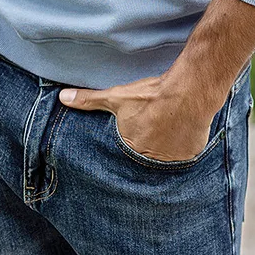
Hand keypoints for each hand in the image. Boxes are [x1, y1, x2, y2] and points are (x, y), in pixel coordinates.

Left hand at [58, 72, 226, 162]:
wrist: (188, 93)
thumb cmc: (150, 96)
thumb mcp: (116, 97)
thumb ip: (89, 100)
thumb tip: (63, 98)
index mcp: (131, 150)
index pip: (128, 153)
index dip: (133, 139)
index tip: (139, 132)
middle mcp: (151, 161)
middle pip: (147, 156)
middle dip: (149, 145)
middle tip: (155, 130)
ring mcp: (173, 161)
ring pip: (167, 157)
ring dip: (167, 146)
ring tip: (169, 130)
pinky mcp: (191, 156)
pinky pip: (185, 155)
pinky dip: (184, 146)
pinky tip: (183, 132)